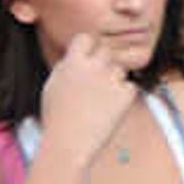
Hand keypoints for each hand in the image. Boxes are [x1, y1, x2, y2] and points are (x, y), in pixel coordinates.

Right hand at [37, 32, 134, 170]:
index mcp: (71, 63)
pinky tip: (109, 112)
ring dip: (114, 81)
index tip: (87, 61)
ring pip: (120, 70)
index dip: (88, 49)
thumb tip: (78, 56)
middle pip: (106, 51)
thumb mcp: (53, 87)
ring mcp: (110, 80)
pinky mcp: (125, 95)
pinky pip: (130, 88)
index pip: (85, 38)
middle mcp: (92, 67)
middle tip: (98, 85)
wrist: (69, 145)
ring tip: (100, 104)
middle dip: (104, 64)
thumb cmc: (57, 119)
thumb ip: (67, 67)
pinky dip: (123, 98)